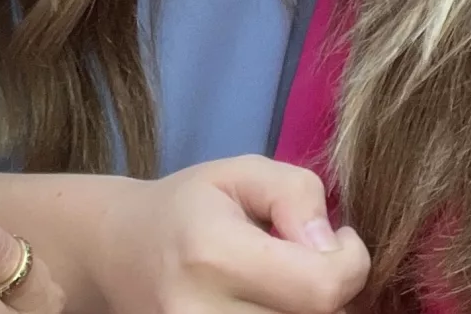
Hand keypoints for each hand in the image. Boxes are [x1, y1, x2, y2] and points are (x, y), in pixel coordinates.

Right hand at [91, 156, 369, 313]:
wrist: (119, 252)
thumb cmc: (189, 206)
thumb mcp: (243, 172)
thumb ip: (296, 194)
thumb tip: (331, 245)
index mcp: (213, 256)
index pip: (322, 288)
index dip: (351, 263)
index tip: (339, 239)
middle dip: (330, 293)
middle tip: (312, 264)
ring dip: (309, 312)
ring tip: (289, 285)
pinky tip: (274, 304)